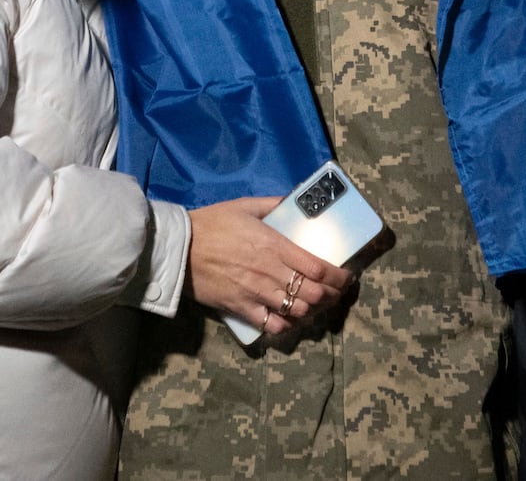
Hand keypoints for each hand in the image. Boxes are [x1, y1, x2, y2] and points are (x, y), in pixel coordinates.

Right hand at [185, 196, 354, 338]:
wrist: (179, 248)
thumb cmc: (212, 223)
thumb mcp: (245, 206)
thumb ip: (273, 203)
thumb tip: (293, 199)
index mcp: (275, 245)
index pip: (319, 268)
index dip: (339, 277)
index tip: (346, 277)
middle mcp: (271, 272)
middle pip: (314, 293)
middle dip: (332, 296)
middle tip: (336, 293)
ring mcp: (257, 293)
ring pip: (298, 311)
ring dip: (313, 311)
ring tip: (318, 306)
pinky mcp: (242, 309)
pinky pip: (272, 325)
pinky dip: (287, 325)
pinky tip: (291, 320)